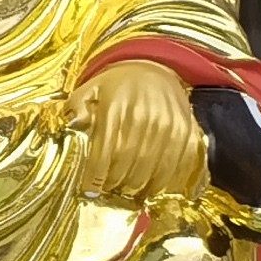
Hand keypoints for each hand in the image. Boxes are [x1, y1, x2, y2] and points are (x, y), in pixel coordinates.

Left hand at [71, 58, 203, 200]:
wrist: (153, 69)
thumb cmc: (116, 86)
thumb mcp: (90, 88)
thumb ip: (77, 106)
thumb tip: (73, 124)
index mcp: (116, 108)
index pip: (106, 150)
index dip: (96, 175)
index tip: (89, 190)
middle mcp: (144, 117)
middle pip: (129, 163)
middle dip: (116, 182)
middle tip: (109, 191)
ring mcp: (169, 125)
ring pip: (155, 168)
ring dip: (141, 186)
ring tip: (129, 192)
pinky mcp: (187, 131)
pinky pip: (181, 163)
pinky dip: (169, 181)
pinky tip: (156, 189)